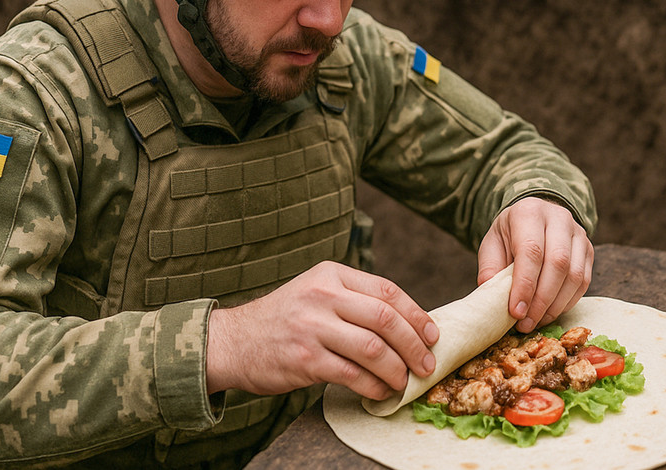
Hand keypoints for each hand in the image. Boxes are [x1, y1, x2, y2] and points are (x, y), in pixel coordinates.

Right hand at [205, 262, 438, 399]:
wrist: (233, 341)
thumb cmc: (285, 319)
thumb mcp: (316, 292)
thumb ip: (354, 300)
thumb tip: (408, 325)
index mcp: (331, 274)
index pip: (387, 290)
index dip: (416, 315)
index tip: (432, 335)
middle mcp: (322, 295)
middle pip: (385, 319)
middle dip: (414, 345)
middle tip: (427, 363)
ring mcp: (312, 327)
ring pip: (373, 349)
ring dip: (397, 369)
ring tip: (404, 381)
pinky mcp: (305, 359)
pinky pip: (353, 374)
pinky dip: (374, 386)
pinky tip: (380, 391)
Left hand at [477, 197, 593, 332]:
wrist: (534, 218)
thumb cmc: (510, 235)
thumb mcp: (492, 245)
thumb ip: (491, 268)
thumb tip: (493, 298)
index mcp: (529, 212)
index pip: (531, 251)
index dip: (525, 285)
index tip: (516, 311)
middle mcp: (559, 218)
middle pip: (557, 264)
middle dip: (541, 300)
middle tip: (526, 323)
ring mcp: (578, 234)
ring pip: (574, 275)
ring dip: (555, 305)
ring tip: (536, 321)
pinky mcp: (588, 250)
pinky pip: (583, 281)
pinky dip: (567, 302)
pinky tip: (550, 312)